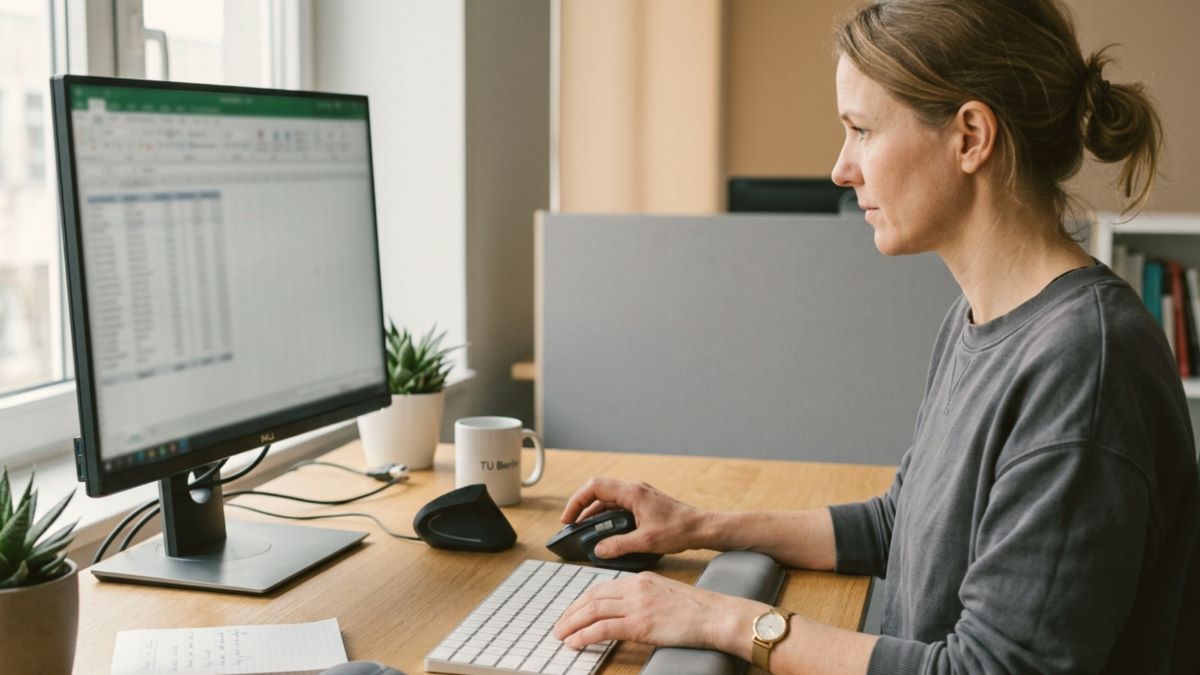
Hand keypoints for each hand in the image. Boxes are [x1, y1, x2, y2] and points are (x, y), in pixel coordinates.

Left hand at [552, 572, 765, 651]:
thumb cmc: (698, 610)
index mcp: (641, 579)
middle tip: (559, 626)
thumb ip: (644, 598)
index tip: (572, 612)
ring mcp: (637, 605)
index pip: (602, 587)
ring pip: (593, 611)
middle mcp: (635, 588)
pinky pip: (603, 628)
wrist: (717, 615)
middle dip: (571, 612)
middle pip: (592, 597)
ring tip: (561, 636)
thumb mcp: (665, 595)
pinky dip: (585, 636)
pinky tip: (575, 643)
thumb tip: (626, 613)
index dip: (582, 601)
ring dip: (572, 624)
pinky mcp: (641, 624)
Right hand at [559, 478, 706, 557]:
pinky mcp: (643, 503)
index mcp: (632, 492)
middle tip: (571, 524)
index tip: (568, 519)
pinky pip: (617, 505)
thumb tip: (598, 550)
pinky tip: (604, 531)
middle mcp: (634, 489)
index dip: (576, 502)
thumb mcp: (646, 541)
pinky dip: (606, 516)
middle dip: (581, 506)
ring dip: (593, 512)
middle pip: (597, 490)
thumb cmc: (679, 530)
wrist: (702, 528)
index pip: (594, 488)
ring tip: (584, 530)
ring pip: (607, 498)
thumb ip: (618, 545)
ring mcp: (639, 495)